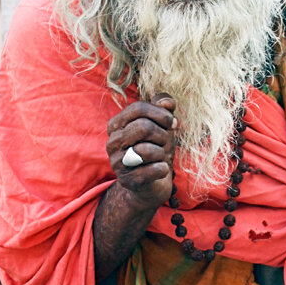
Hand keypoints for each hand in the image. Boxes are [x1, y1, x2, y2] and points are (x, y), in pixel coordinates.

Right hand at [106, 94, 176, 208]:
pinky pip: (152, 170)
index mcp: (116, 124)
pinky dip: (163, 168)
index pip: (138, 108)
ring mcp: (117, 163)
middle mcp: (112, 142)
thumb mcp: (162, 126)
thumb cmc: (156, 149)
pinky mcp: (128, 181)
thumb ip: (164, 109)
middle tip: (167, 143)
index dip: (161, 114)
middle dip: (163, 135)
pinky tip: (161, 169)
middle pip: (143, 127)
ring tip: (161, 157)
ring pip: (146, 150)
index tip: (173, 123)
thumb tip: (167, 101)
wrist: (151, 182)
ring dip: (162, 152)